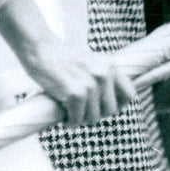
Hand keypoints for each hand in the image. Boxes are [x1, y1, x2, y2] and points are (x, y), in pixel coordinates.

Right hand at [20, 39, 136, 126]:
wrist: (40, 47)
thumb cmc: (63, 57)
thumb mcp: (91, 61)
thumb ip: (104, 76)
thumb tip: (113, 101)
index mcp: (110, 66)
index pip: (129, 95)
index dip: (118, 106)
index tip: (103, 108)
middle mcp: (104, 74)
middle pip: (111, 110)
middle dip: (97, 115)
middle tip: (83, 113)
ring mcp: (90, 84)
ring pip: (94, 118)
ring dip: (81, 120)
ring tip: (72, 114)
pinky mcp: (75, 92)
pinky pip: (77, 118)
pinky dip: (70, 123)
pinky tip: (65, 119)